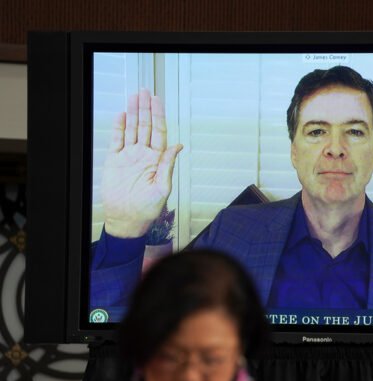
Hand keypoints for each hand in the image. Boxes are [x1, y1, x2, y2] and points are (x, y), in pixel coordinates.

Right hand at [102, 89, 182, 237]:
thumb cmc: (147, 208)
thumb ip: (168, 165)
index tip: (157, 101)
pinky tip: (121, 115)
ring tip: (134, 97)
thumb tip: (178, 146)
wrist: (126, 219)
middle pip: (145, 126)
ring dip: (133, 113)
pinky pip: (117, 140)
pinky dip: (119, 127)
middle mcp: (144, 155)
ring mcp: (129, 156)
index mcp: (157, 160)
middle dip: (146, 108)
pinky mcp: (115, 161)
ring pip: (131, 129)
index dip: (158, 115)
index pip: (159, 132)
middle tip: (145, 92)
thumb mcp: (162, 187)